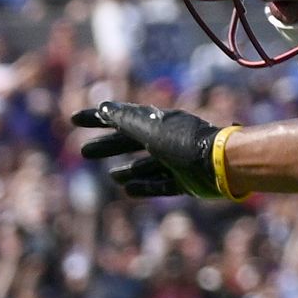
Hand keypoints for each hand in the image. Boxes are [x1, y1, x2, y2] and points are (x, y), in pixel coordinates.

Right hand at [71, 102, 229, 201]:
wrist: (222, 164)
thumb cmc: (185, 144)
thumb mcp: (151, 130)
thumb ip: (127, 120)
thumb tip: (103, 107)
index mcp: (157, 123)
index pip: (121, 118)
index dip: (97, 118)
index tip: (75, 119)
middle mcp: (167, 139)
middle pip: (131, 142)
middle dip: (108, 146)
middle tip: (84, 152)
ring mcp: (177, 161)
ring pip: (147, 164)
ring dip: (127, 169)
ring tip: (112, 176)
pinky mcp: (187, 181)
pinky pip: (161, 184)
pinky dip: (144, 186)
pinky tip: (129, 190)